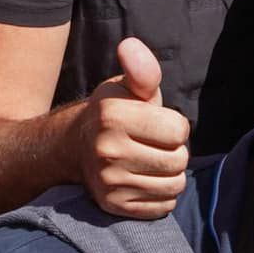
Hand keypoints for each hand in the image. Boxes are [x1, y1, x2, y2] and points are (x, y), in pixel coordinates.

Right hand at [75, 37, 190, 217]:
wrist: (75, 148)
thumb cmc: (112, 113)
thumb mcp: (125, 87)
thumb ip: (141, 70)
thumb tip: (130, 45)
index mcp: (113, 117)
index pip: (179, 130)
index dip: (175, 126)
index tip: (157, 123)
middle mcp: (108, 152)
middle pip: (178, 160)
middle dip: (174, 151)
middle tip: (154, 144)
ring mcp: (109, 183)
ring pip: (174, 186)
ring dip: (170, 174)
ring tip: (151, 161)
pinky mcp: (113, 206)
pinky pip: (163, 207)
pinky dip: (161, 195)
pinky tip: (144, 179)